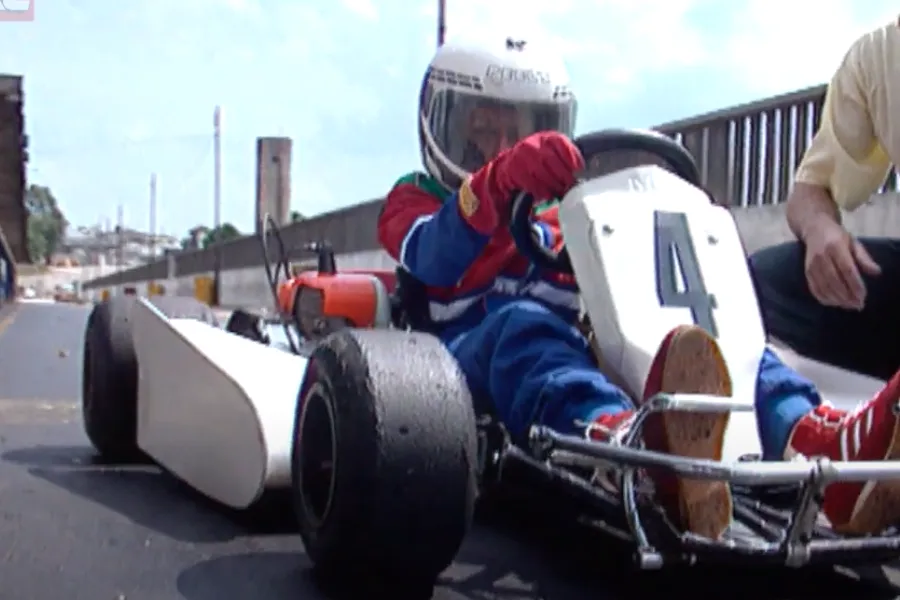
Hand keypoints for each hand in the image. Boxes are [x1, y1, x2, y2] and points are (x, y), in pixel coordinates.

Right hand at [463, 132, 582, 233]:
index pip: (561, 142)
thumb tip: (582, 173)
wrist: (504, 174)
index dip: (571, 156)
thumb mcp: (550, 160)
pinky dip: (539, 190)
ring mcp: (520, 155)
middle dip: (563, 175)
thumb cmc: (534, 168)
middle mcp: (532, 143)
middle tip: (569, 187)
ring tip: (558, 193)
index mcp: (545, 138)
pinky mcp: (512, 169)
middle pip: (552, 159)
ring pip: (541, 171)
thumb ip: (564, 161)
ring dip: (552, 184)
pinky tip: (545, 195)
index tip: (579, 169)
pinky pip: (529, 181)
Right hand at [803, 218, 880, 309]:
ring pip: (824, 287)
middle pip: (834, 281)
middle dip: (847, 296)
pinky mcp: (806, 272)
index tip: (863, 296)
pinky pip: (814, 289)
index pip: (847, 269)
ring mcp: (812, 265)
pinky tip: (834, 303)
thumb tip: (876, 272)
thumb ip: (864, 258)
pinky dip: (824, 298)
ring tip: (848, 306)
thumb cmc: (838, 237)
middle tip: (858, 305)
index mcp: (836, 247)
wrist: (814, 229)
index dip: (855, 285)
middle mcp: (821, 256)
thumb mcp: (854, 243)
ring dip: (837, 300)